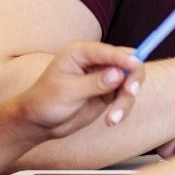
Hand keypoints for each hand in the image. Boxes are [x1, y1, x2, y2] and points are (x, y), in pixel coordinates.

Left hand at [17, 41, 142, 138]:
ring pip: (129, 81)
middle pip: (127, 61)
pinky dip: (123, 108)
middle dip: (132, 77)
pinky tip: (112, 120)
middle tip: (130, 92)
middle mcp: (96, 61)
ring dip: (126, 100)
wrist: (39, 122)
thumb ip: (94, 82)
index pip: (109, 51)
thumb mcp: (67, 91)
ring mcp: (104, 77)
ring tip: (113, 118)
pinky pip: (125, 97)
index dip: (124, 58)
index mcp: (81, 52)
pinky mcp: (109, 92)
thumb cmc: (45, 101)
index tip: (135, 66)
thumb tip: (118, 74)